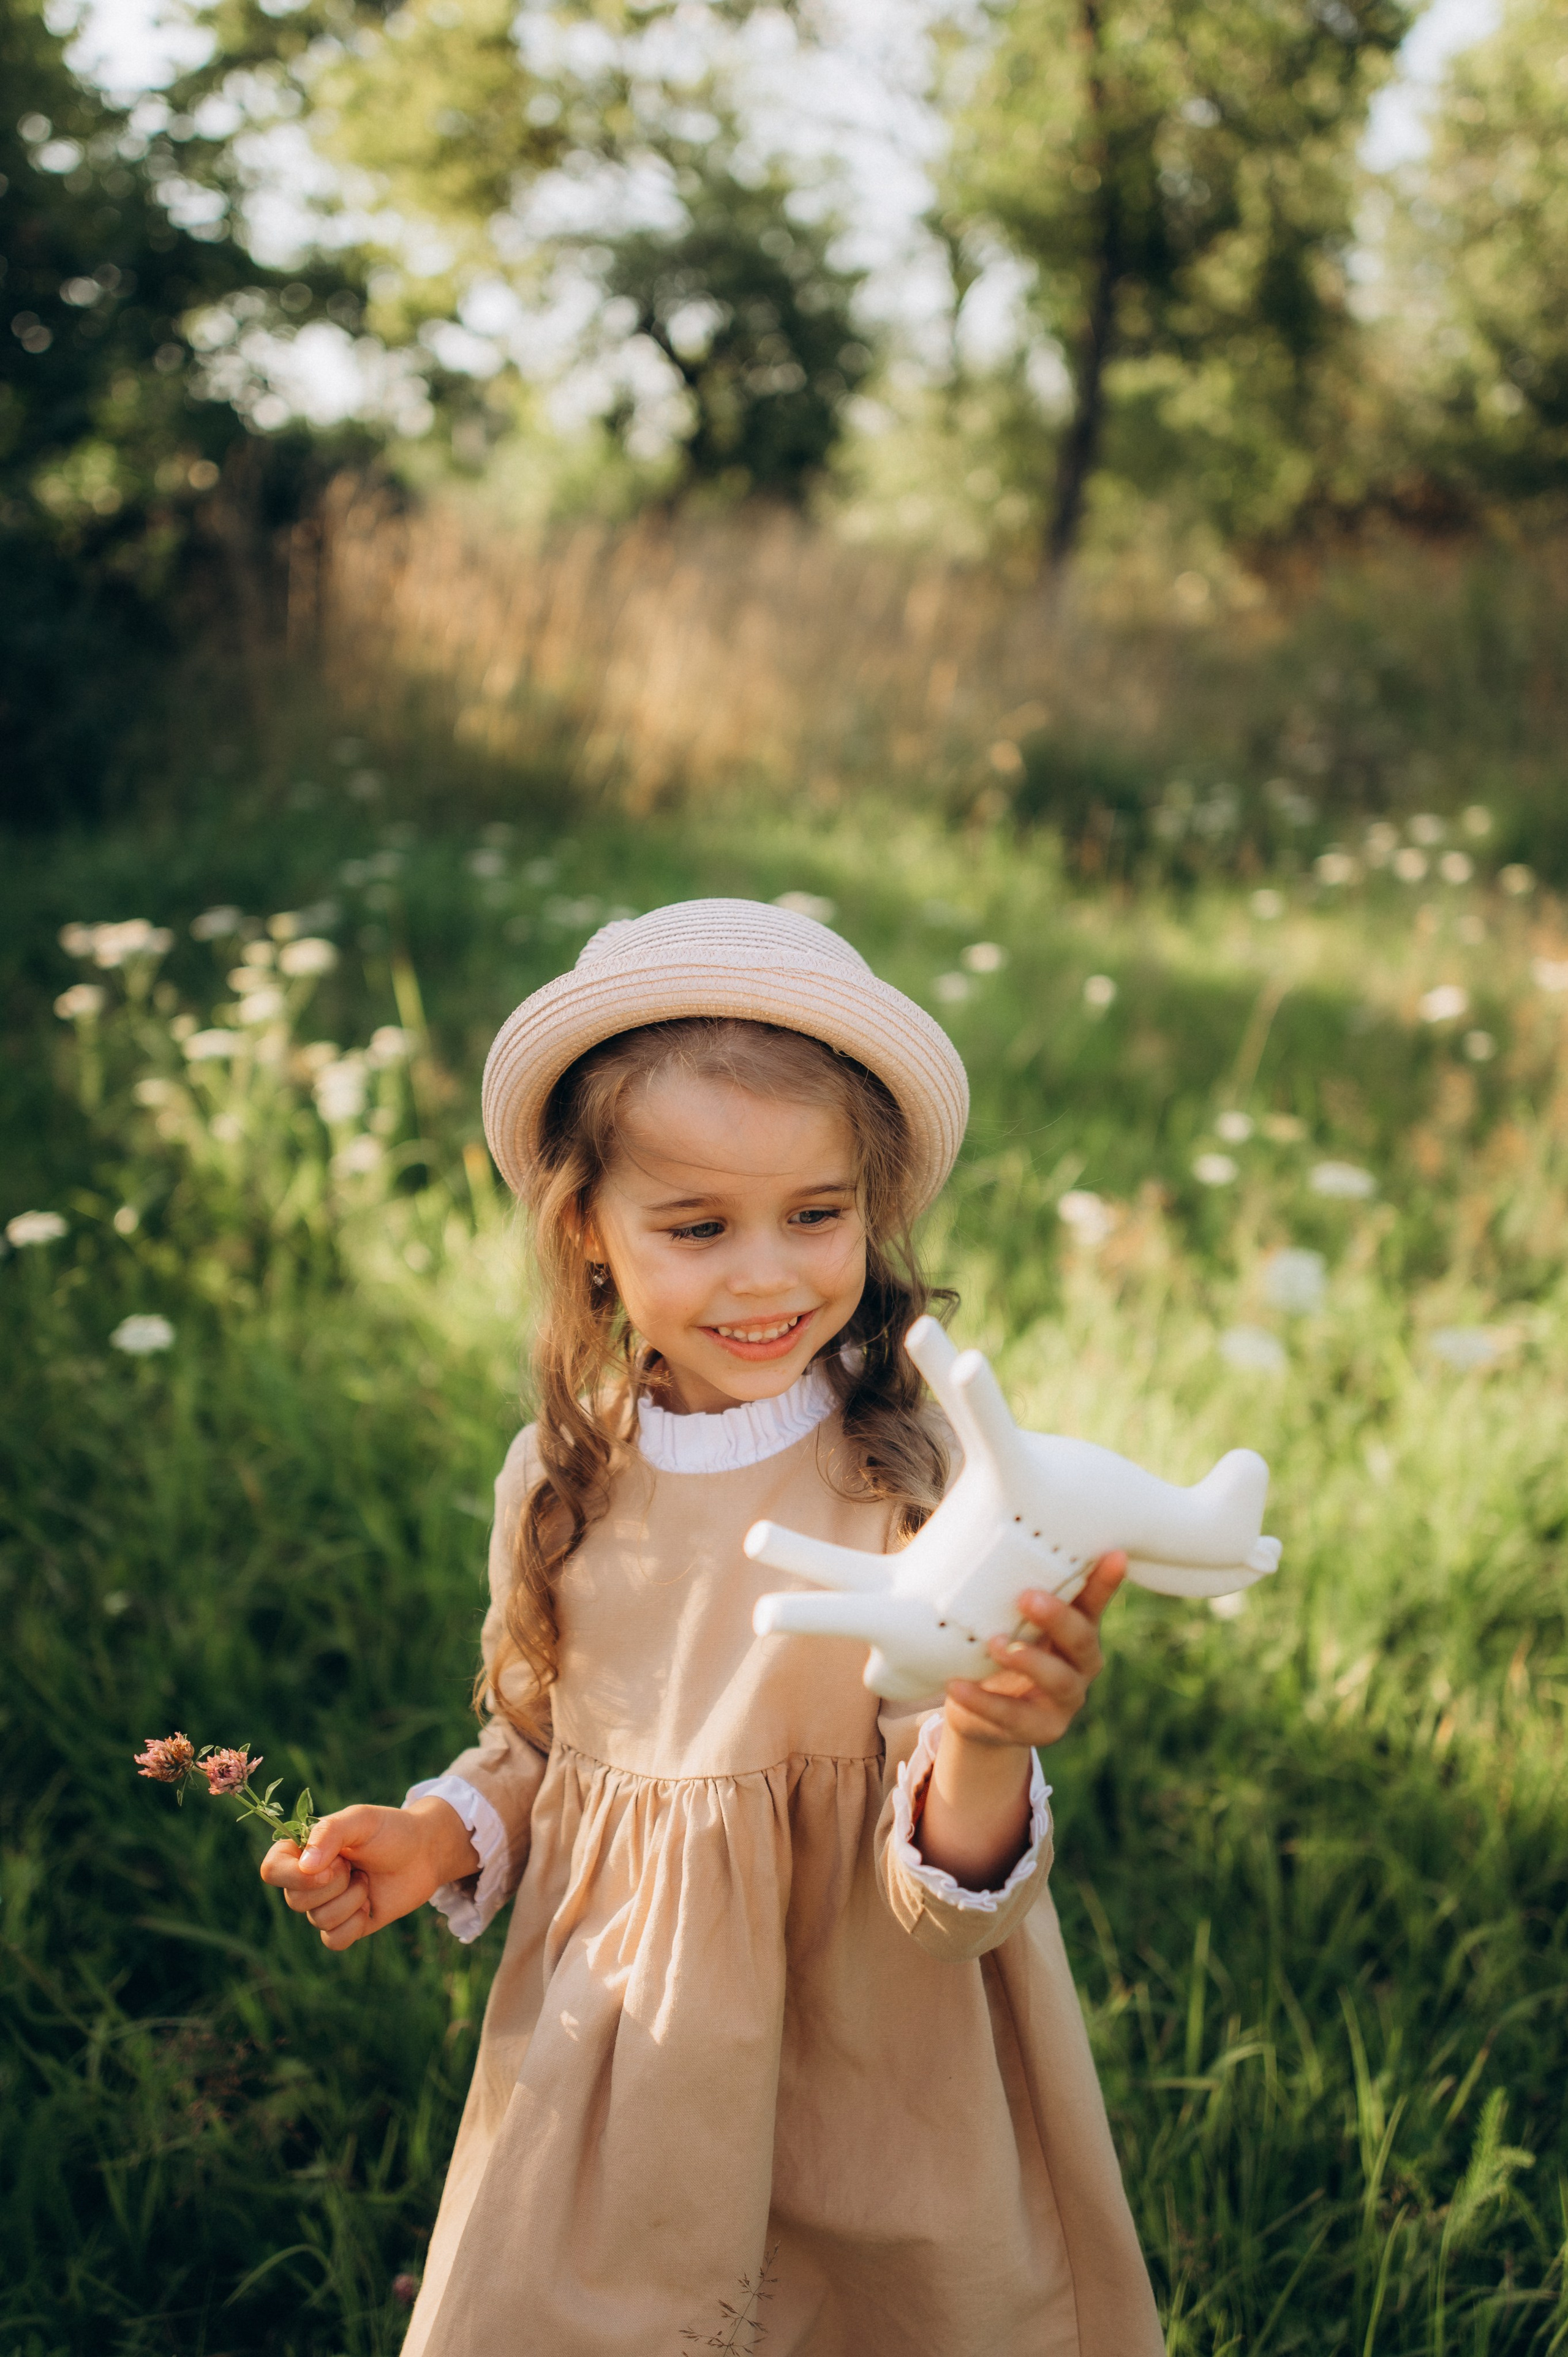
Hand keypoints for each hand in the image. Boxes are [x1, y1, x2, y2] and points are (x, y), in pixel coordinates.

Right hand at [259, 1797, 477, 1951]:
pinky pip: (333, 1941)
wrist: (425, 1852)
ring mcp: (327, 1904)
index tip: (332, 1865)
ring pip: (318, 1920)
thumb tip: (304, 1867)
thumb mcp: (361, 1819)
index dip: (294, 1875)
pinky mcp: (347, 1925)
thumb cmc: (391, 1830)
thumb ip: (329, 1833)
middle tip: (356, 1866)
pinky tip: (369, 1907)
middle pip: (294, 1900)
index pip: (271, 1870)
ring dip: (351, 1900)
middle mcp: (309, 1879)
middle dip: (334, 1885)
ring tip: (367, 1880)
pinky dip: (354, 1926)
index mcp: (304, 1850)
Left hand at [944, 1549, 1127, 1749]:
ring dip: (1029, 1660)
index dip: (1106, 1581)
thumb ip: (999, 1590)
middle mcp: (1080, 1663)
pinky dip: (984, 1701)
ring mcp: (1066, 1699)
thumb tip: (967, 1530)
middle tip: (1028, 1598)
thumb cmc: (993, 1647)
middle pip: (1082, 1640)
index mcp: (1076, 1628)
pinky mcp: (1042, 1730)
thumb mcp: (1000, 1618)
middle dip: (1058, 1618)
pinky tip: (957, 1687)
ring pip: (1060, 1681)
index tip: (1114, 1554)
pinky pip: (1014, 1717)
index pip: (1093, 1601)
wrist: (979, 1711)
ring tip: (993, 1644)